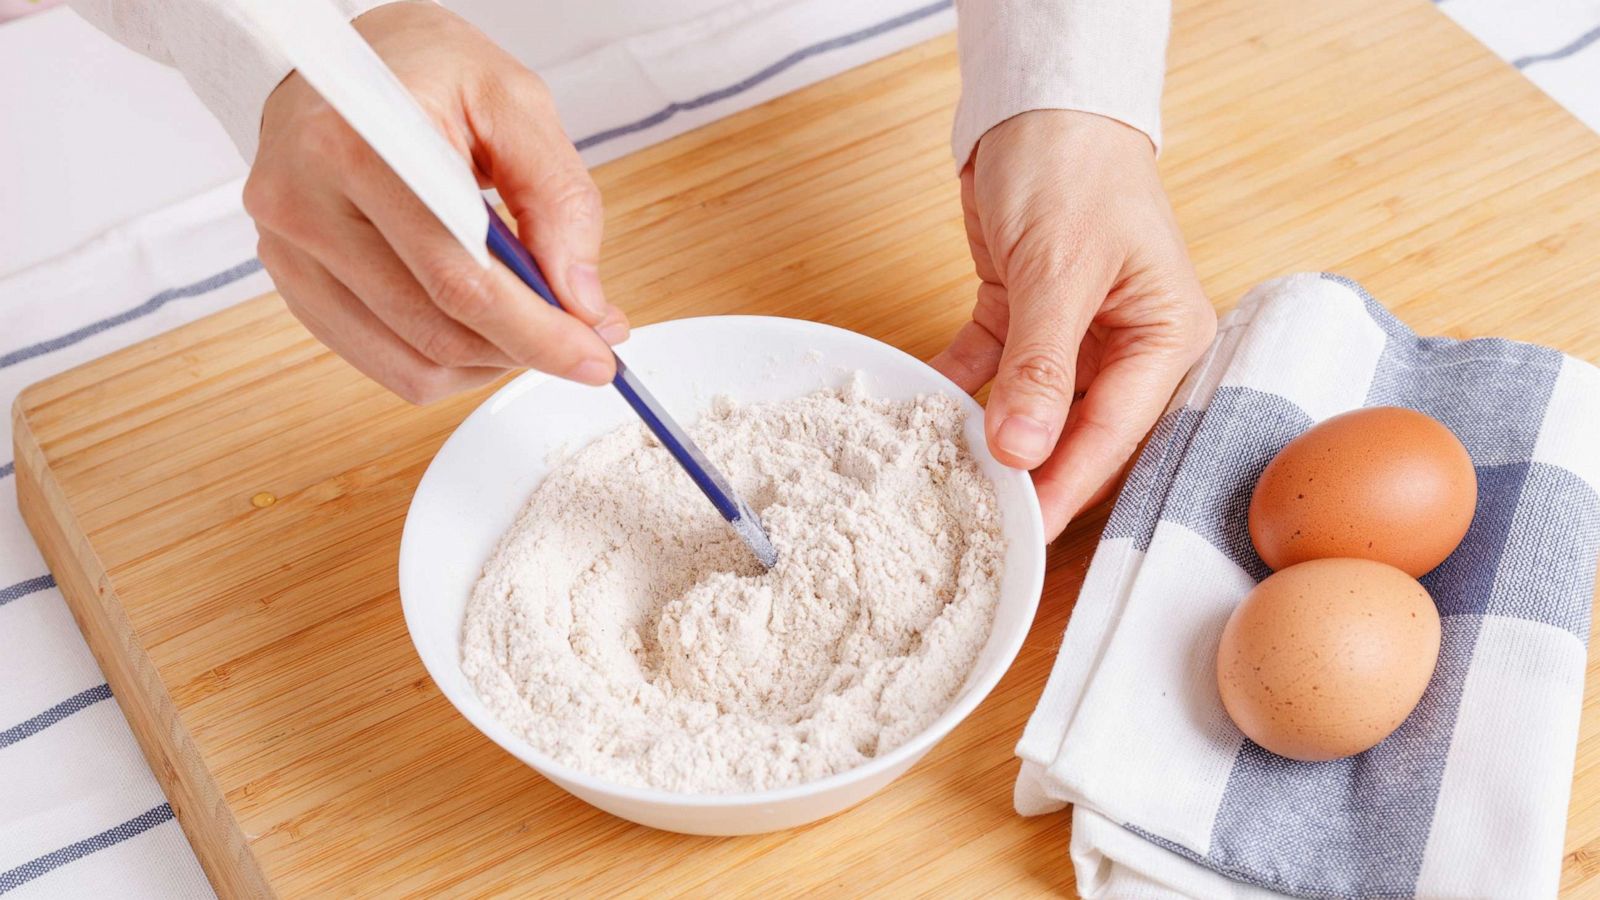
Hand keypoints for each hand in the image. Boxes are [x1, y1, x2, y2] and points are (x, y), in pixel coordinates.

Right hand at [245, 2, 627, 403]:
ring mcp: (287, 248)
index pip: (459, 278)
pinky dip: (447, 362)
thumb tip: (583, 303)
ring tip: (530, 323)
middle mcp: (303, 201)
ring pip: (412, 361)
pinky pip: (382, 360)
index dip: (537, 332)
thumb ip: (559, 200)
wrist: (344, 62)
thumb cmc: (429, 69)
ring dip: (489, 362)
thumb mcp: (516, 103)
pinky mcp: (291, 280)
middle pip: (436, 328)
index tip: (596, 356)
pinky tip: (481, 326)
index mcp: (357, 143)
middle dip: (525, 349)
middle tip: (584, 342)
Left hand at [932, 110, 1215, 539]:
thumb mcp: (1059, 270)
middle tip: (982, 520)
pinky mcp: (1025, 319)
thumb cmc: (1075, 167)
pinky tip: (927, 415)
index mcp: (1166, 337)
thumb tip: (1022, 450)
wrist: (1038, 102)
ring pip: (1031, 409)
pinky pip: (991, 371)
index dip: (1066, 484)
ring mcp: (1075, 335)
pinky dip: (960, 391)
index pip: (1114, 431)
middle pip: (1077, 432)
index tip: (1025, 529)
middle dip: (1030, 473)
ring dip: (990, 437)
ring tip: (947, 477)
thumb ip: (1042, 366)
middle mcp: (1128, 345)